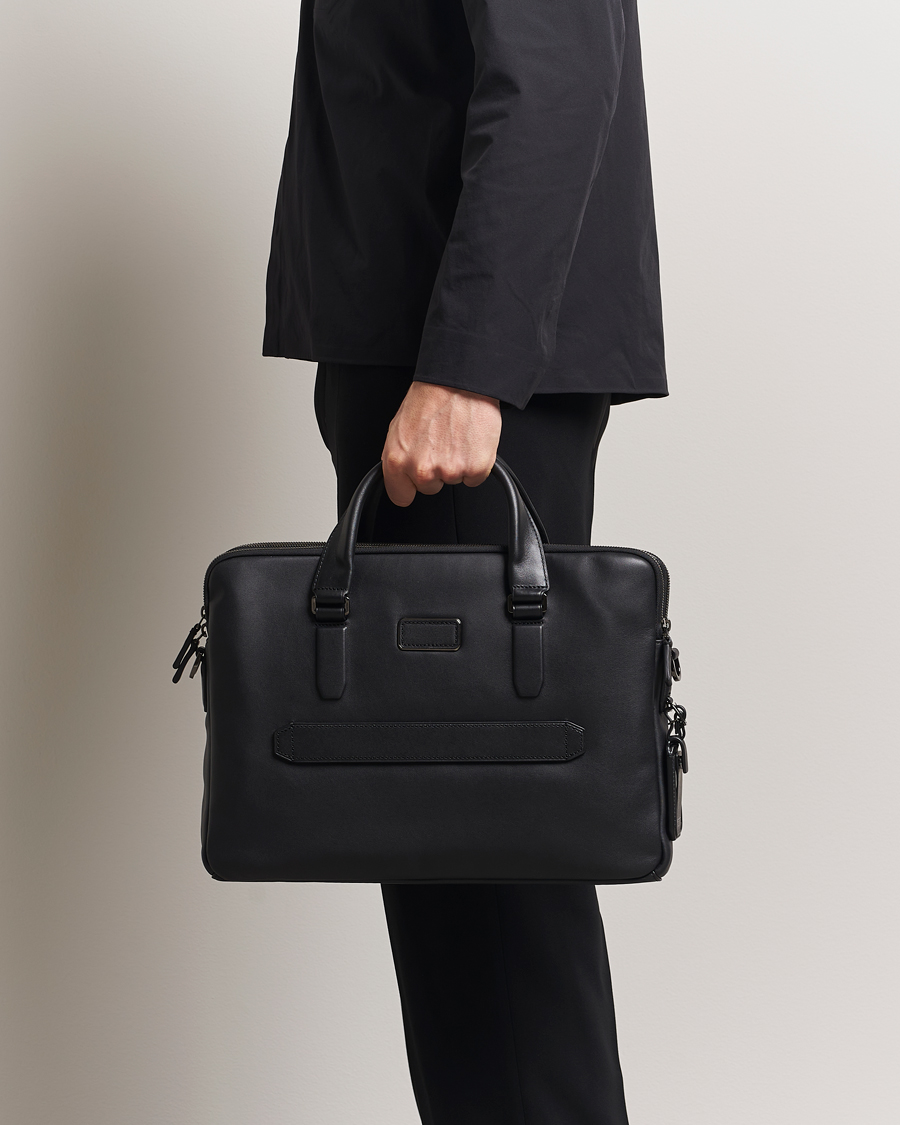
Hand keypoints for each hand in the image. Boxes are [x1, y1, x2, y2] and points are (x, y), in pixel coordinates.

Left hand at [381, 381, 501, 506]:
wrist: (459, 381)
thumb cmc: (430, 397)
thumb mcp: (399, 427)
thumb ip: (399, 455)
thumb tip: (401, 471)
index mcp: (397, 460)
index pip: (400, 496)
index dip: (409, 487)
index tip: (414, 481)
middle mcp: (422, 469)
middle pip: (429, 488)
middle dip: (435, 471)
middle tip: (439, 443)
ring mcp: (450, 471)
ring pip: (453, 481)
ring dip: (456, 464)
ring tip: (454, 437)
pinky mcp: (475, 469)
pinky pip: (474, 478)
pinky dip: (475, 463)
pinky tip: (469, 442)